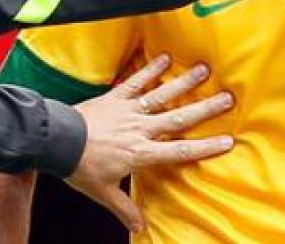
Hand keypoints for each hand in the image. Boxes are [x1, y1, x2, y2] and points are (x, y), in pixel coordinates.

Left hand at [67, 54, 233, 233]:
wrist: (56, 140)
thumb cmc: (80, 166)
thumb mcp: (103, 191)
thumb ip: (124, 208)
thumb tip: (141, 228)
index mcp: (140, 153)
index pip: (179, 151)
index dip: (205, 147)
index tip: (228, 140)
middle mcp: (140, 129)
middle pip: (179, 118)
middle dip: (205, 108)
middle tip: (228, 98)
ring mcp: (128, 110)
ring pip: (162, 95)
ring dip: (184, 82)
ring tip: (204, 69)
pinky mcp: (115, 97)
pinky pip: (136, 81)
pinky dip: (150, 69)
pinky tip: (165, 58)